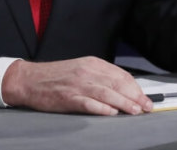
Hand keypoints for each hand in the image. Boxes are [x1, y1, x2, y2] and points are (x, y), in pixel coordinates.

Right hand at [1, 56, 153, 115]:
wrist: (30, 80)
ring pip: (107, 93)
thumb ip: (100, 76)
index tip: (144, 97)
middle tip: (147, 107)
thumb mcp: (81, 69)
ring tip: (135, 111)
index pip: (120, 75)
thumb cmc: (56, 77)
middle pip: (117, 84)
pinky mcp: (68, 97)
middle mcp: (87, 72)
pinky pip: (89, 103)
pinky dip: (102, 108)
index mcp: (92, 63)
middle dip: (135, 96)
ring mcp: (77, 84)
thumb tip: (122, 89)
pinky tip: (112, 113)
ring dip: (124, 103)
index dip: (135, 87)